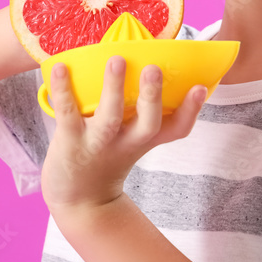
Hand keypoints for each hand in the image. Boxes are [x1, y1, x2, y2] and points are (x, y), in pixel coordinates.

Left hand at [40, 55, 206, 214]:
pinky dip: (63, 90)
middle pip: (148, 123)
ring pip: (110, 117)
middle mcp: (126, 143)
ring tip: (117, 60)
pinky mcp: (70, 142)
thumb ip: (141, 111)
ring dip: (114, 88)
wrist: (79, 200)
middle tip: (154, 68)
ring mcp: (98, 143)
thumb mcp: (132, 140)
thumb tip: (149, 61)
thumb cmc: (108, 159)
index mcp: (144, 140)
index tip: (201, 88)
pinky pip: (67, 114)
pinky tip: (60, 68)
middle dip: (152, 96)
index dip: (191, 110)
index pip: (177, 129)